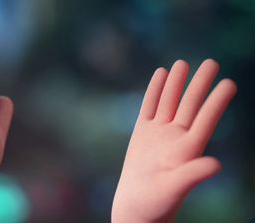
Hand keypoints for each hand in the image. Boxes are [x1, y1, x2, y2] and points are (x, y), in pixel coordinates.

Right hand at [111, 59, 236, 222]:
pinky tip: (160, 74)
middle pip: (189, 104)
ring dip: (177, 83)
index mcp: (187, 149)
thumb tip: (215, 164)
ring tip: (183, 62)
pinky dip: (154, 89)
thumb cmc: (156, 203)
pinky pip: (148, 106)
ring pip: (169, 101)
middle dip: (199, 83)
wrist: (136, 206)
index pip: (205, 119)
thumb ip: (192, 175)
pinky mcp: (142, 132)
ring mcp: (158, 133)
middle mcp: (175, 136)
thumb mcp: (174, 189)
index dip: (217, 101)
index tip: (229, 82)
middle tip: (212, 62)